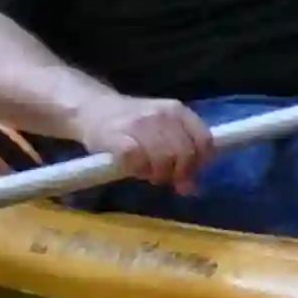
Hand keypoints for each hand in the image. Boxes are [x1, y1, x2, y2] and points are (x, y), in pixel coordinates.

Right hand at [73, 92, 216, 190]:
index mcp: (178, 111)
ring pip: (163, 158)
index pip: (204, 141)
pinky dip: (138, 169)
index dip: (200, 163)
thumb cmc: (133, 124)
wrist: (93, 109)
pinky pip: (135, 158)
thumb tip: (193, 188)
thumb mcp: (164, 129)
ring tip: (149, 174)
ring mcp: (138, 123)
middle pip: (184, 153)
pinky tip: (133, 169)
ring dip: (158, 174)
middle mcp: (161, 114)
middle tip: (165, 178)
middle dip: (178, 173)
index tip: (189, 173)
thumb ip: (183, 152)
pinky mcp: (115, 135)